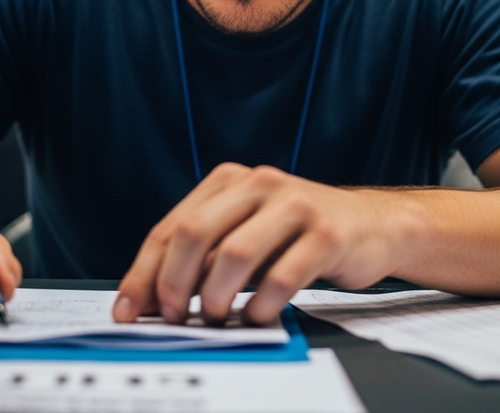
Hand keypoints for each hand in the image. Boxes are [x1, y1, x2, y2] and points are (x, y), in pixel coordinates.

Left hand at [113, 162, 397, 325]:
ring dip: (215, 298)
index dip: (145, 271)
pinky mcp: (326, 234)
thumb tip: (155, 299)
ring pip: (234, 254)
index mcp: (231, 180)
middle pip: (195, 233)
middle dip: (172, 284)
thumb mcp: (247, 231)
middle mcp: (259, 184)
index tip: (128, 309)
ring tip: (215, 319)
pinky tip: (256, 316)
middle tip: (171, 318)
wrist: (371, 226)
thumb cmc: (299, 234)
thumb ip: (206, 254)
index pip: (172, 225)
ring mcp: (295, 206)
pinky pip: (281, 276)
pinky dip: (260, 305)